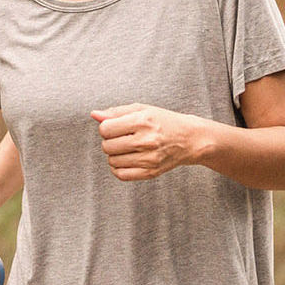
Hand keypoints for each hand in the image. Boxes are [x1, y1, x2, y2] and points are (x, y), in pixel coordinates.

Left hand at [90, 103, 206, 180]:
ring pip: (112, 161)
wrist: (189, 139)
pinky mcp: (151, 172)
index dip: (106, 128)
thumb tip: (95, 115)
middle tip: (122, 138)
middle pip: (107, 146)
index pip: (105, 129)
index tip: (115, 127)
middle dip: (110, 141)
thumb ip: (116, 112)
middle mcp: (146, 141)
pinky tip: (127, 159)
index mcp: (142, 121)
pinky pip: (121, 175)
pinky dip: (119, 168)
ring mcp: (149, 158)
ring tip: (127, 148)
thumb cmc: (164, 122)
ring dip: (115, 155)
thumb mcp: (142, 109)